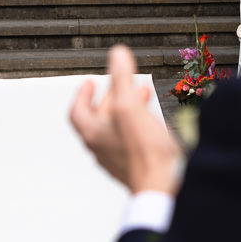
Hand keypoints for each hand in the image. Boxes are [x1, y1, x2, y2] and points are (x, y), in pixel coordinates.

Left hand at [68, 45, 180, 195]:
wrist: (163, 187)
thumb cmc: (144, 153)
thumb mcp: (130, 107)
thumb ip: (122, 79)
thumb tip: (117, 54)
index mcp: (94, 134)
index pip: (77, 111)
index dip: (82, 94)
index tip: (88, 82)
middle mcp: (102, 148)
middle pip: (99, 118)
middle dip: (110, 96)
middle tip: (119, 84)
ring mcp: (119, 159)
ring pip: (117, 128)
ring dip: (127, 108)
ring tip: (141, 94)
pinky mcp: (136, 166)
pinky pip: (131, 140)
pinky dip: (138, 123)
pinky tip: (153, 119)